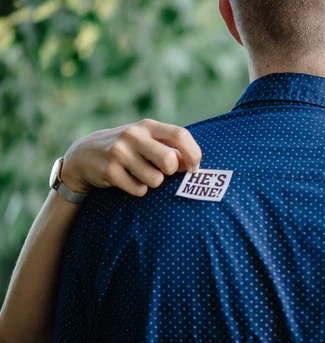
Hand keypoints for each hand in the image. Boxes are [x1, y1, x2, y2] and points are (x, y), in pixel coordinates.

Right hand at [60, 119, 201, 196]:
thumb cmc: (129, 149)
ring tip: (142, 175)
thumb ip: (170, 148)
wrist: (85, 154)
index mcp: (148, 126)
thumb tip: (191, 165)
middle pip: (169, 160)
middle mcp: (134, 135)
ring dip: (153, 183)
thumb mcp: (147, 141)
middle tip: (163, 172)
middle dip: (171, 172)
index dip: (193, 154)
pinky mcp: (109, 170)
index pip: (180, 135)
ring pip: (155, 179)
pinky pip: (139, 190)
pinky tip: (128, 181)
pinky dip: (139, 190)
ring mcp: (119, 152)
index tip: (193, 168)